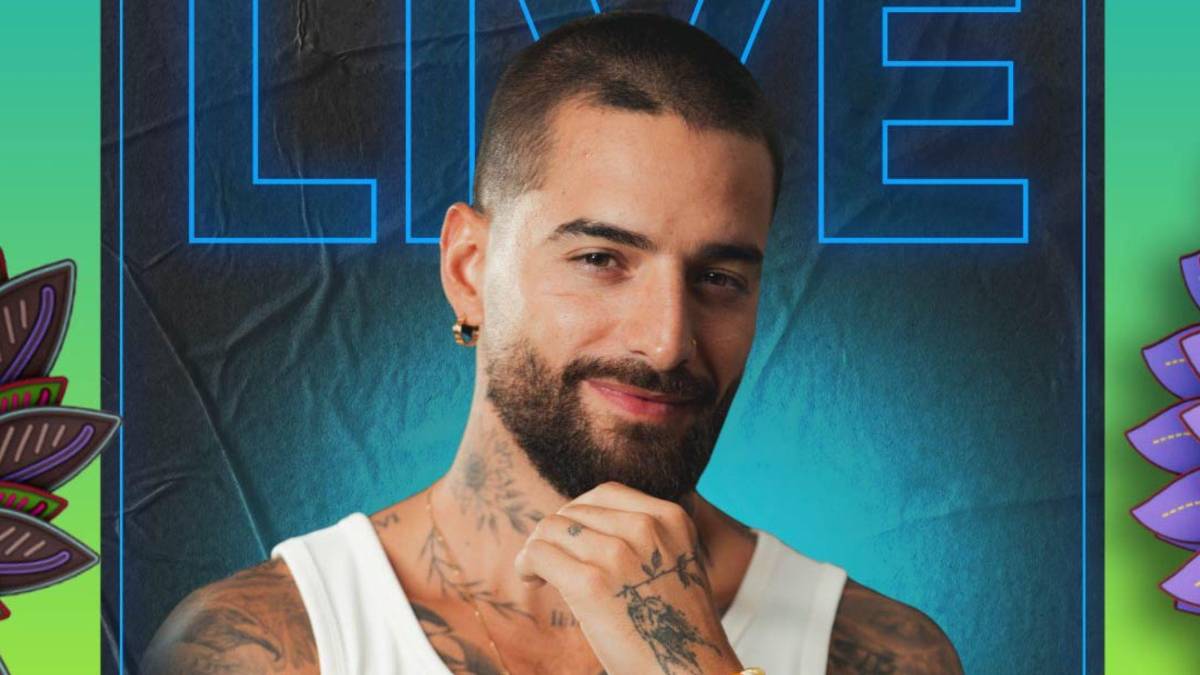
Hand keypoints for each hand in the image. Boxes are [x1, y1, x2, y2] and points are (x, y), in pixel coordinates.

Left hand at [514, 482, 742, 674]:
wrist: (692, 671)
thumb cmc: (676, 626)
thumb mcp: (675, 562)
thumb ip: (643, 536)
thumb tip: (582, 521)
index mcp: (671, 518)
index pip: (605, 493)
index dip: (579, 513)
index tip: (571, 539)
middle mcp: (646, 528)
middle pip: (575, 509)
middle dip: (555, 532)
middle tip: (549, 560)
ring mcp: (618, 554)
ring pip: (551, 527)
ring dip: (536, 548)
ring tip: (537, 572)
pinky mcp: (591, 583)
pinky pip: (538, 553)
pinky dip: (527, 564)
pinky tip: (532, 581)